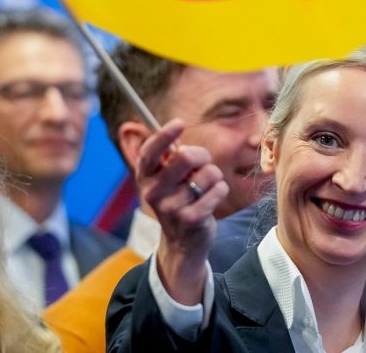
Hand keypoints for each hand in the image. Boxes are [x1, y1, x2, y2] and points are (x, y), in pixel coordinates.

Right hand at [137, 119, 228, 304]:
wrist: (183, 243)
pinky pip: (218, 190)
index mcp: (145, 178)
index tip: (179, 123)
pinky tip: (212, 199)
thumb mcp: (166, 179)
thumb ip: (169, 157)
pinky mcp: (191, 219)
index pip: (150, 151)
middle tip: (203, 164)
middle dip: (202, 155)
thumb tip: (175, 129)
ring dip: (214, 176)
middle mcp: (153, 192)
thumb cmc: (178, 200)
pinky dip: (220, 190)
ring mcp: (171, 207)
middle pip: (185, 156)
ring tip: (206, 187)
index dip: (164, 135)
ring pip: (208, 173)